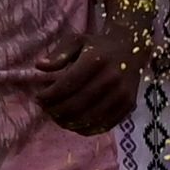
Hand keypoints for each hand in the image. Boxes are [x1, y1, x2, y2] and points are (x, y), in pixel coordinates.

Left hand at [31, 9, 139, 135]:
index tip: (38, 97)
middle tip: (45, 109)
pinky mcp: (128, 106)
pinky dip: (86, 129)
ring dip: (68, 122)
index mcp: (95, 60)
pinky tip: (73, 124)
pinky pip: (104, 125)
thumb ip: (58, 53)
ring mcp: (122, 94)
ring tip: (56, 117)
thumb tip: (39, 66)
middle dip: (56, 110)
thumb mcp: (76, 40)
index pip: (67, 85)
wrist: (131, 48)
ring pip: (89, 118)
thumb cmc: (97, 45)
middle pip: (77, 104)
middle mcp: (111, 78)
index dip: (50, 95)